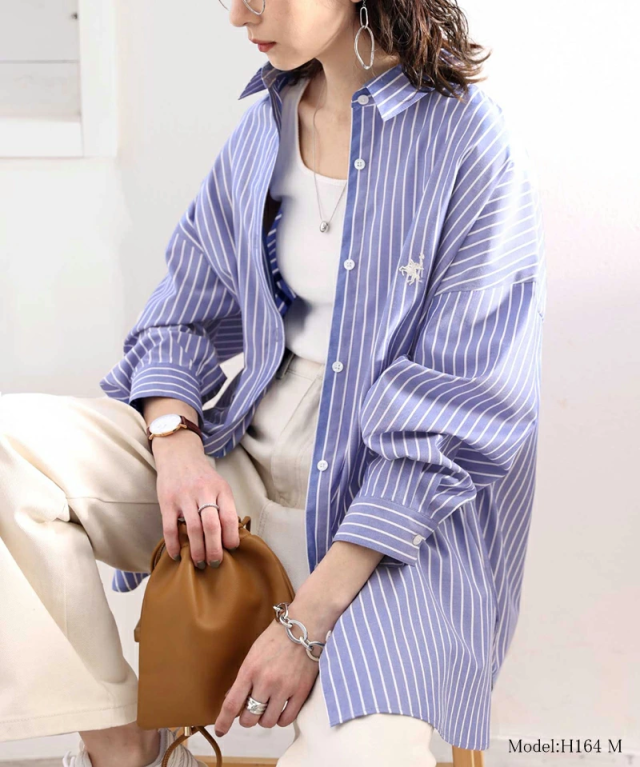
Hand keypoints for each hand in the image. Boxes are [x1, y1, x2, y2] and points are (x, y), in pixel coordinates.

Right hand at [153, 429, 239, 566]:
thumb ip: (224, 507)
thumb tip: (230, 538)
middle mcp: (204, 492)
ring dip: (197, 551)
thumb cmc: (202, 476)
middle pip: (212, 526)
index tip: (231, 550)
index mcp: (221, 489)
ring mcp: (184, 496)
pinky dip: (174, 545)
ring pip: (193, 529)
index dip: (231, 537)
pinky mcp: (167, 501)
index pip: (229, 517)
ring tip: (199, 563)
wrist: (178, 454)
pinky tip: (177, 555)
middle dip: (215, 550)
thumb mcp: (219, 485)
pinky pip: (170, 528)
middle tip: (215, 563)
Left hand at [212, 617, 320, 735]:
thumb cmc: (277, 637)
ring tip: (267, 708)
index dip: (224, 722)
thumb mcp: (254, 653)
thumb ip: (244, 677)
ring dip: (264, 719)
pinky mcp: (301, 691)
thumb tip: (233, 699)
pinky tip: (280, 710)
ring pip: (267, 722)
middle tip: (251, 710)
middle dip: (247, 718)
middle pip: (249, 718)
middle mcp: (266, 681)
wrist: (305, 624)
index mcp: (250, 669)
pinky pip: (287, 719)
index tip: (221, 731)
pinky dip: (281, 719)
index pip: (232, 704)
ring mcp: (284, 688)